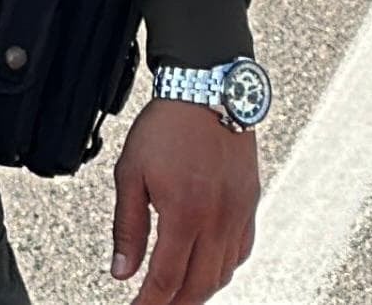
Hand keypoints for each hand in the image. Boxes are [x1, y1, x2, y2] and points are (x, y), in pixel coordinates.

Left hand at [109, 100, 256, 304]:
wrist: (208, 88)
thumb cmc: (168, 125)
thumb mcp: (131, 173)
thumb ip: (127, 227)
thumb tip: (122, 270)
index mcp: (185, 213)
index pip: (167, 279)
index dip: (150, 303)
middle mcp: (217, 218)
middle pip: (200, 286)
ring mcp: (239, 212)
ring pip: (224, 273)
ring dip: (201, 291)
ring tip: (179, 295)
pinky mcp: (250, 202)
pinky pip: (243, 250)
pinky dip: (225, 268)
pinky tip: (209, 268)